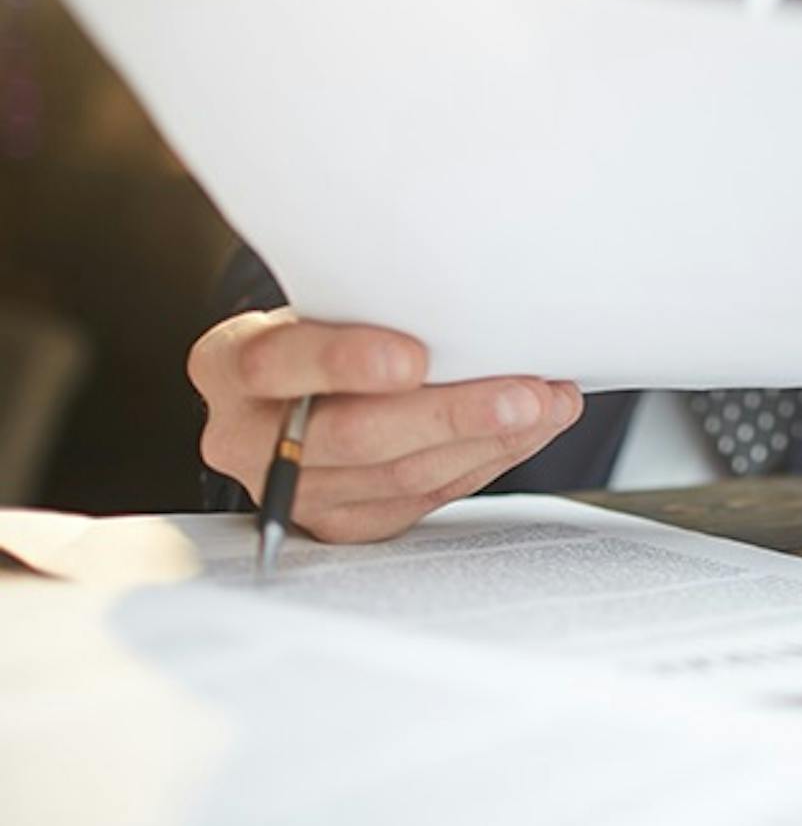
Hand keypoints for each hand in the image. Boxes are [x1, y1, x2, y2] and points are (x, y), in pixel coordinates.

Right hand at [189, 308, 583, 542]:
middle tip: (525, 395)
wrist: (307, 383)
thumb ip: (370, 308)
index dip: (344, 362)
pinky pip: (423, 498)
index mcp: (229, 364)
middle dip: (452, 413)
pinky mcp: (340, 522)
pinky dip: (486, 460)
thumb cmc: (328, 328)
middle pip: (352, 434)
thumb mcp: (325, 303)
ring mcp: (294, 489)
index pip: (276, 363)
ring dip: (489, 439)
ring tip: (548, 406)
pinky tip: (528, 431)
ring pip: (400, 474)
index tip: (413, 357)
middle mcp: (246, 436)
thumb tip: (474, 303)